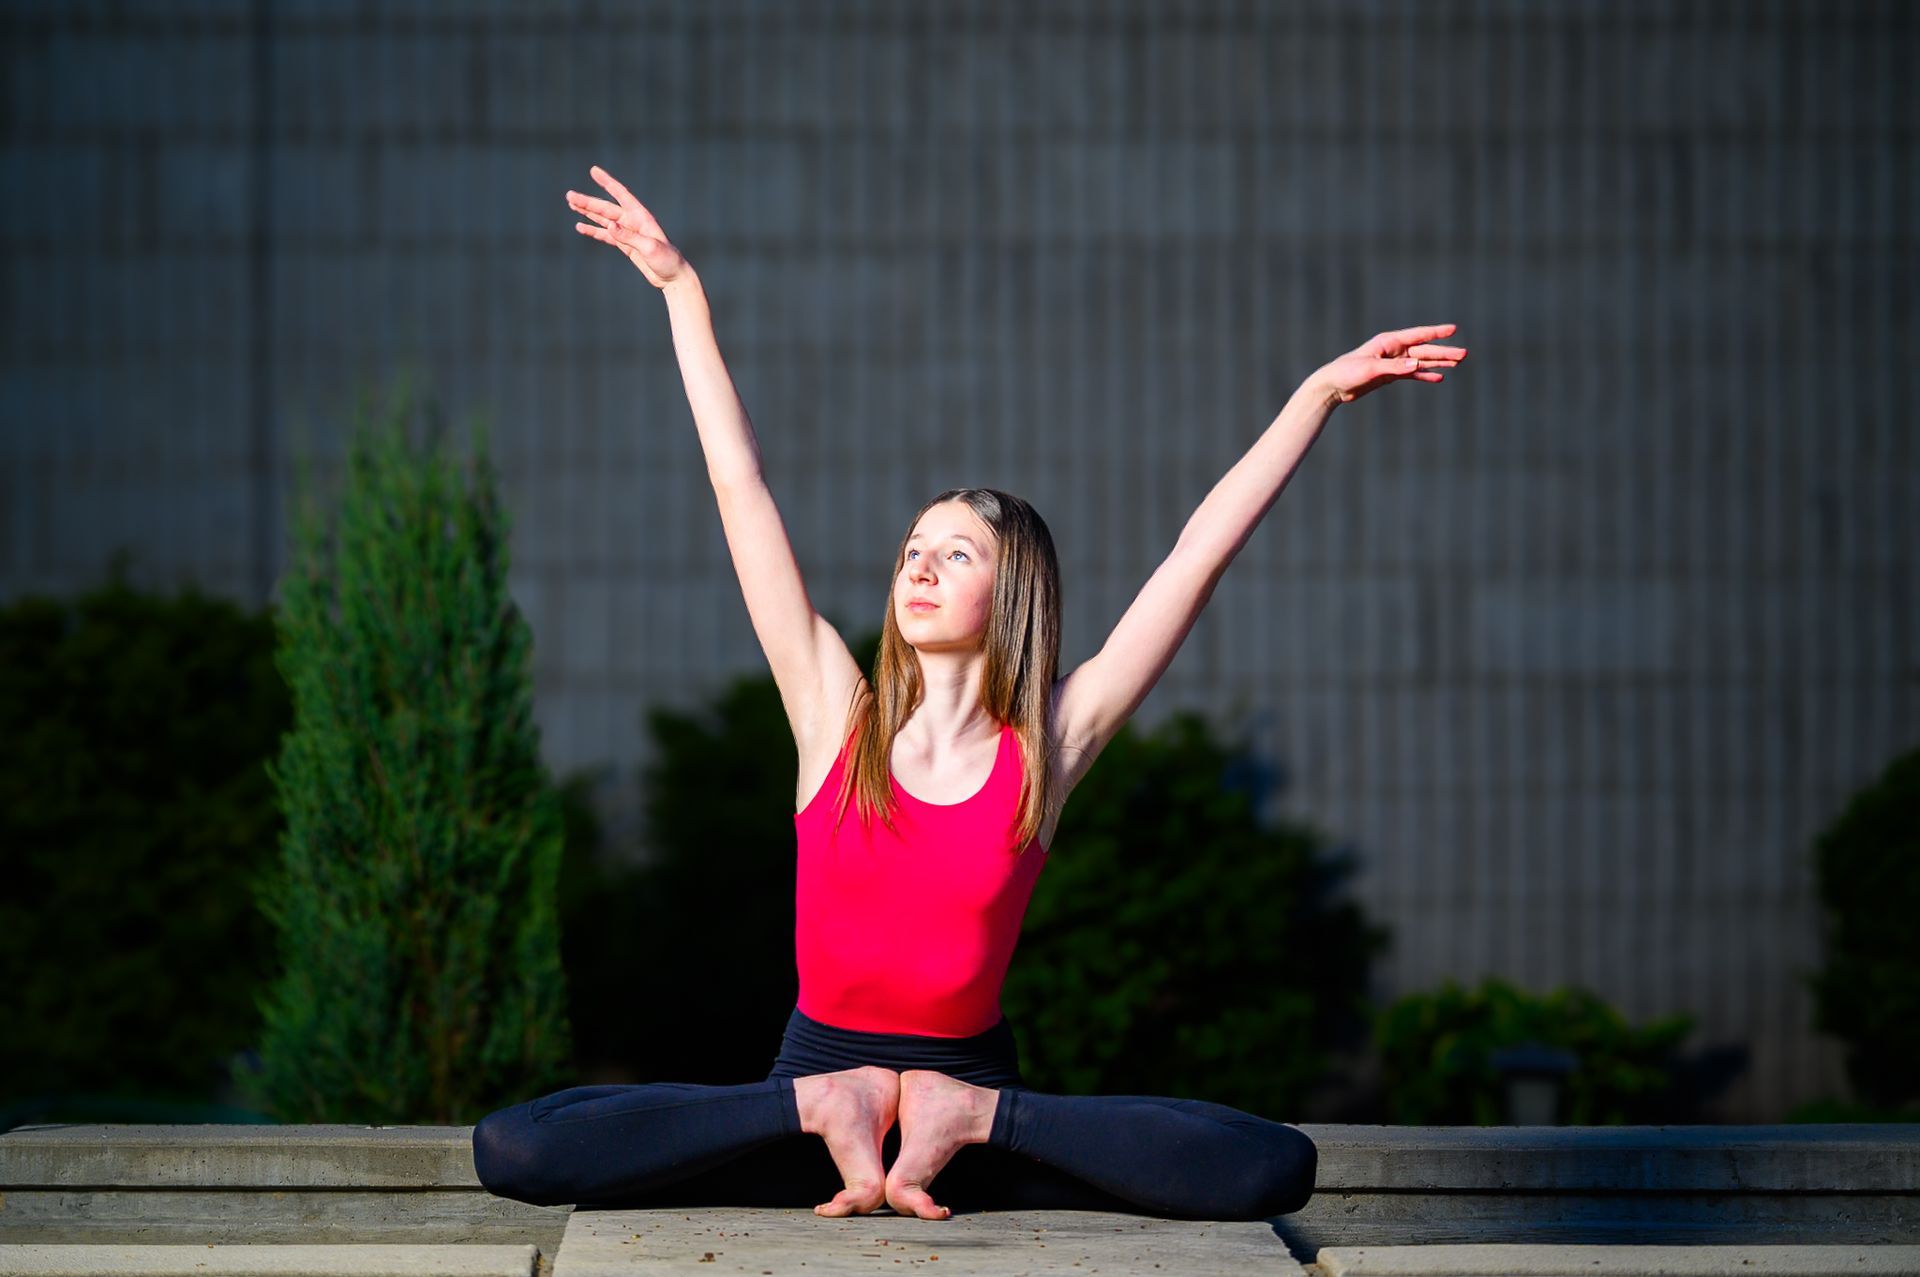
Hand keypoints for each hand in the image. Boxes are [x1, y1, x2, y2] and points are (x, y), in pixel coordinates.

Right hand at [565, 165, 691, 289]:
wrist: (674, 278)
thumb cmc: (667, 260)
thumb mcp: (649, 248)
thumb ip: (629, 236)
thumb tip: (609, 225)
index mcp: (641, 217)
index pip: (621, 194)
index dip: (607, 182)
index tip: (594, 171)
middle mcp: (634, 222)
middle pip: (606, 208)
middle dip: (588, 202)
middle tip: (569, 196)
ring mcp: (628, 233)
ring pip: (604, 219)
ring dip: (588, 212)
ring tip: (571, 204)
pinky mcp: (626, 245)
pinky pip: (606, 235)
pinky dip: (593, 230)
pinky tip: (580, 226)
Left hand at [1313, 324, 1466, 405]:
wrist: (1333, 386)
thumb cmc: (1347, 372)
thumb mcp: (1371, 369)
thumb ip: (1394, 367)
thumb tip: (1417, 363)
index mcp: (1388, 342)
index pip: (1417, 335)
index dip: (1436, 332)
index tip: (1453, 329)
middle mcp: (1394, 350)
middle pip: (1424, 350)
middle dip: (1444, 352)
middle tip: (1464, 354)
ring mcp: (1393, 362)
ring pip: (1421, 361)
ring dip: (1439, 362)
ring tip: (1457, 363)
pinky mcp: (1390, 375)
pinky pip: (1412, 374)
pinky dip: (1425, 375)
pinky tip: (1439, 377)